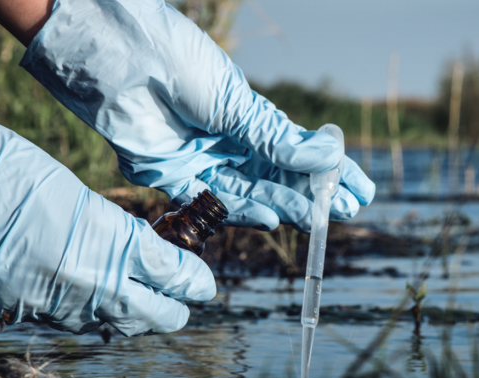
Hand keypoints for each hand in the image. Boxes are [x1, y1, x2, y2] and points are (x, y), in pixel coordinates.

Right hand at [0, 68, 215, 335]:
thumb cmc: (8, 167)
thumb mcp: (77, 194)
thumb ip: (114, 233)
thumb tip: (139, 257)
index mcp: (109, 244)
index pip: (172, 276)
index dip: (195, 281)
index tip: (204, 283)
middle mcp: (85, 286)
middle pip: (152, 317)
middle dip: (173, 309)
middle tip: (180, 296)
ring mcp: (47, 306)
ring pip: (108, 325)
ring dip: (128, 313)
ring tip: (136, 297)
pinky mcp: (13, 313)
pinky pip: (61, 322)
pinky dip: (80, 310)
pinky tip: (80, 293)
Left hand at [20, 0, 374, 231]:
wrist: (118, 57)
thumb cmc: (177, 62)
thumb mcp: (234, 101)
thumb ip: (275, 138)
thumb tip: (329, 156)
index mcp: (247, 116)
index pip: (298, 150)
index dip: (330, 171)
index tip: (361, 189)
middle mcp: (228, 141)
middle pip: (279, 177)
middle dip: (314, 194)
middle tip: (347, 211)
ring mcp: (202, 160)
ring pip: (252, 193)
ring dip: (286, 206)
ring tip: (317, 218)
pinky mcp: (173, 178)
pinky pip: (213, 203)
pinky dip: (243, 212)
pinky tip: (273, 219)